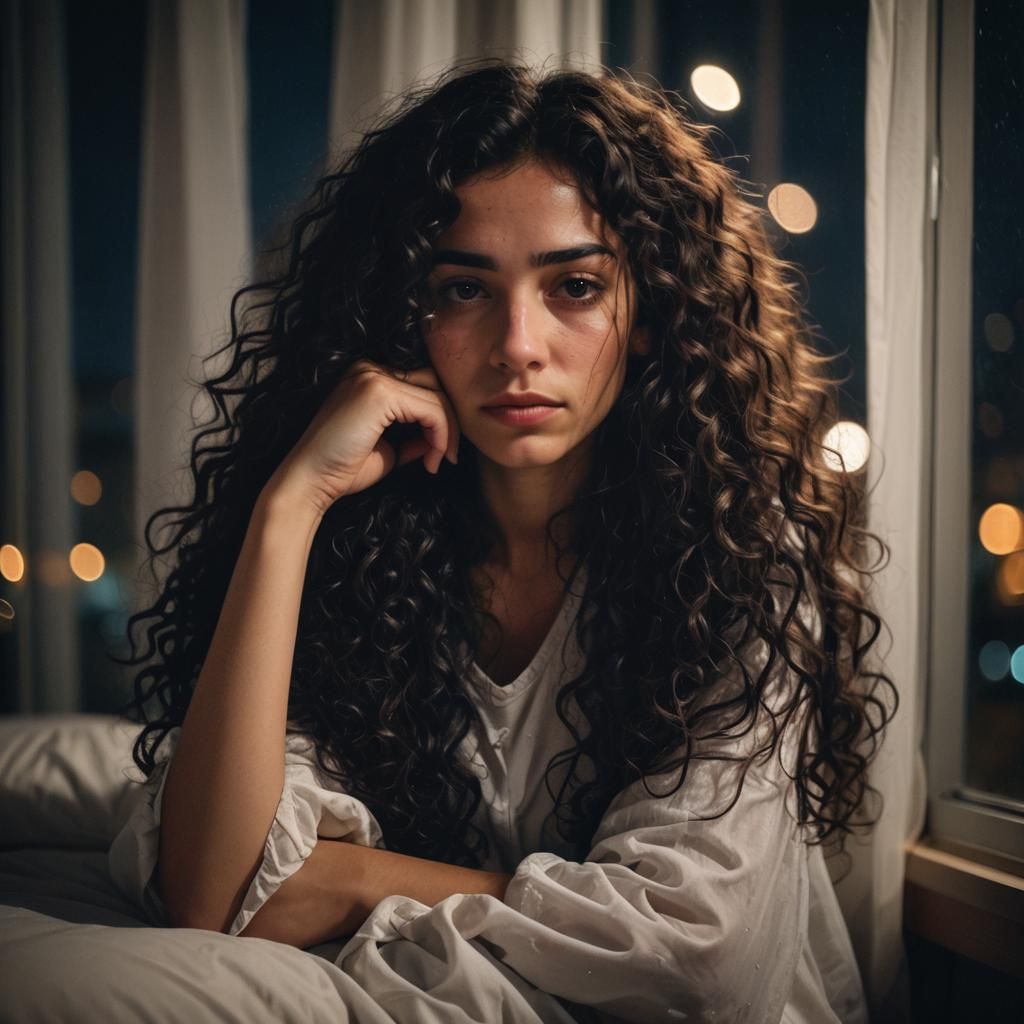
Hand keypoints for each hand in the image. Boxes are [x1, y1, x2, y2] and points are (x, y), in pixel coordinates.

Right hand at [269, 359, 460, 515]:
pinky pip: (431, 409)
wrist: (309, 482)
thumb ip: (414, 437)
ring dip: (447, 433)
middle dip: (449, 421)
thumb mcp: (389, 449)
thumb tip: (441, 437)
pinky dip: (441, 436)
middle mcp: (370, 368)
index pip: (421, 385)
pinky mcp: (379, 392)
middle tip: (447, 457)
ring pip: (436, 396)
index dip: (439, 419)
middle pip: (433, 383)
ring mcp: (373, 377)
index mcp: (368, 377)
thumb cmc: (343, 470)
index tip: (440, 455)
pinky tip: (431, 461)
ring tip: (437, 462)